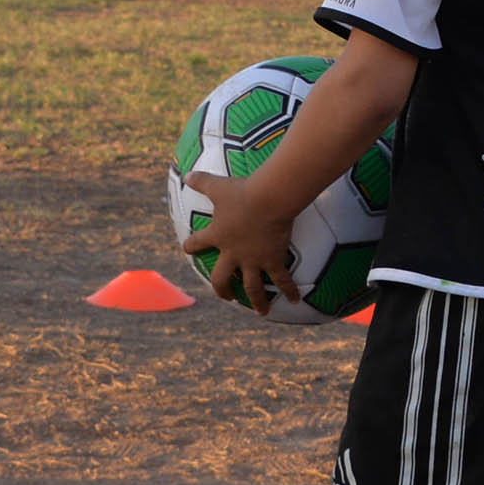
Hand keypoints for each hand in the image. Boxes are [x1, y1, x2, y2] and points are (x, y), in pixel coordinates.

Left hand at [179, 167, 301, 314]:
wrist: (266, 200)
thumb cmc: (242, 192)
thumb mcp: (218, 186)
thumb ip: (202, 181)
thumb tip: (188, 173)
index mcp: (218, 235)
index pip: (198, 243)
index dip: (191, 246)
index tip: (187, 249)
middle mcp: (233, 253)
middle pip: (222, 278)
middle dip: (223, 290)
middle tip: (228, 296)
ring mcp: (253, 260)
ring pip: (252, 287)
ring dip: (257, 300)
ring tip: (262, 311)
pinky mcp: (272, 260)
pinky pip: (282, 280)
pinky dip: (289, 290)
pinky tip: (295, 300)